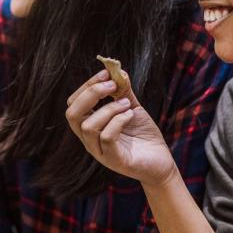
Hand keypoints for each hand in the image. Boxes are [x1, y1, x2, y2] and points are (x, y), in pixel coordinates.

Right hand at [65, 70, 176, 187]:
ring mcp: (100, 152)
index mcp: (90, 125)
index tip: (106, 73)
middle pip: (72, 114)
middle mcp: (89, 139)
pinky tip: (131, 115)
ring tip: (127, 105)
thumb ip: (123, 91)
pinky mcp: (114, 160)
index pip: (74, 103)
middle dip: (91, 93)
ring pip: (88, 126)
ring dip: (108, 108)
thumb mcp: (131, 108)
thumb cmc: (143, 135)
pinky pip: (107, 138)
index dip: (87, 86)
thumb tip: (118, 70)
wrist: (161, 161)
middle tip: (112, 86)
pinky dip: (119, 121)